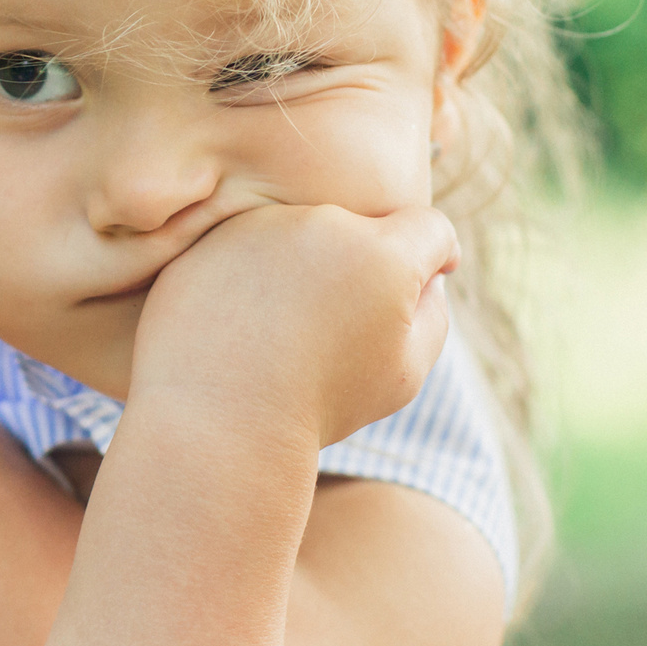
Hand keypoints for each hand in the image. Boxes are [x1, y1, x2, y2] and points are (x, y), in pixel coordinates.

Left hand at [128, 202, 457, 452]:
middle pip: (361, 230)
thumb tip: (426, 276)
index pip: (428, 227)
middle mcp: (321, 223)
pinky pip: (250, 247)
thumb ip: (432, 314)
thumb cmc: (319, 404)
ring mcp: (258, 225)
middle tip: (339, 331)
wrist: (217, 422)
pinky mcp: (209, 239)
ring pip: (302, 236)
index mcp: (381, 253)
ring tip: (283, 335)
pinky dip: (254, 277)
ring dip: (304, 269)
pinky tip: (244, 329)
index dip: (437, 255)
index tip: (428, 279)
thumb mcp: (403, 373)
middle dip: (362, 268)